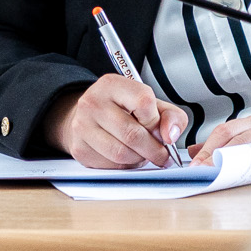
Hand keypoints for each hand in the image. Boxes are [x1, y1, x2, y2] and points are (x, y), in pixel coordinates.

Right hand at [44, 75, 189, 169]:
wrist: (89, 118)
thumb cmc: (123, 111)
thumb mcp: (151, 104)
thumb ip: (170, 116)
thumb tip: (170, 135)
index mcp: (112, 85)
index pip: (143, 101)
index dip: (156, 121)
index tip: (160, 130)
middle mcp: (93, 102)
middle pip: (133, 134)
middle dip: (154, 150)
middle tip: (161, 154)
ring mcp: (82, 126)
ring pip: (121, 153)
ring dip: (139, 159)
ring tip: (142, 153)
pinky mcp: (79, 148)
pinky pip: (110, 165)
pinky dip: (124, 165)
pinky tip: (126, 156)